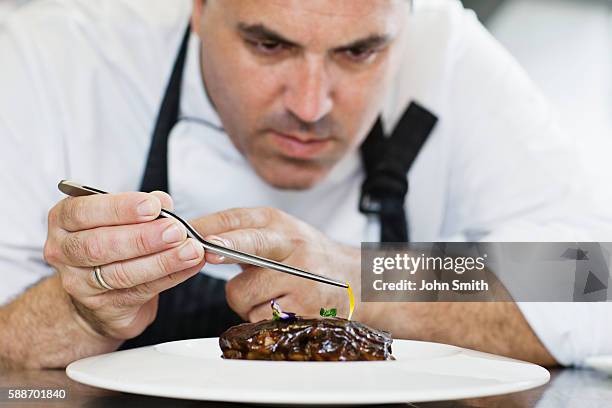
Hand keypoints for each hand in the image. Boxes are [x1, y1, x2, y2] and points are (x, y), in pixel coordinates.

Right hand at [44, 192, 205, 339]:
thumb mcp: (119, 219)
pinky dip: (171, 276)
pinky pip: (141, 291)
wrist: (97, 294)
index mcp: (64, 221)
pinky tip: (190, 265)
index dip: (120, 208)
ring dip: (162, 260)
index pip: (83, 212)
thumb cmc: (110, 245)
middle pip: (100, 245)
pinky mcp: (104, 308)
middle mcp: (64, 252)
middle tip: (176, 231)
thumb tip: (164, 202)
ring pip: (121, 273)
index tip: (153, 206)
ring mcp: (81, 284)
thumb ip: (140, 209)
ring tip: (190, 250)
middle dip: (143, 237)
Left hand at [190, 208, 361, 322]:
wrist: (354, 280)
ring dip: (244, 299)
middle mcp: (293, 246)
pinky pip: (259, 317)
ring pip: (243, 293)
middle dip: (225, 247)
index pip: (239, 219)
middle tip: (206, 251)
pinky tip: (280, 306)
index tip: (188, 231)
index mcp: (280, 224)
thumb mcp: (279, 234)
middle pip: (252, 245)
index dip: (210, 226)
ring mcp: (301, 278)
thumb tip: (191, 238)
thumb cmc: (305, 257)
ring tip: (267, 292)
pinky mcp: (305, 309)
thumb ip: (240, 235)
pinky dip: (260, 316)